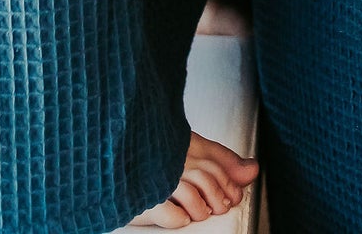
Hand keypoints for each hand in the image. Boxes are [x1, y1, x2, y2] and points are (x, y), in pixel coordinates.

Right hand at [129, 132, 258, 225]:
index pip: (216, 157)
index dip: (230, 179)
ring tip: (199, 212)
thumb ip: (220, 161)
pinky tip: (181, 217)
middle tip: (218, 206)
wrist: (108, 164)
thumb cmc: (151, 158)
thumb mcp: (188, 152)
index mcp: (182, 142)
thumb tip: (253, 169)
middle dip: (219, 196)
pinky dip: (180, 219)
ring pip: (193, 198)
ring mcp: (158, 179)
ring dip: (201, 210)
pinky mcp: (145, 201)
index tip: (234, 193)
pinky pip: (172, 216)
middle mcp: (171, 158)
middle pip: (208, 177)